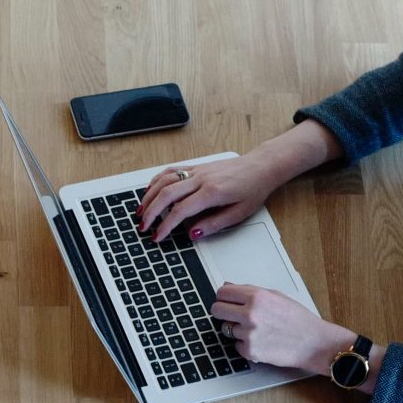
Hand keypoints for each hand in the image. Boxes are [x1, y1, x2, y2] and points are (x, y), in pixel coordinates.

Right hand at [137, 152, 278, 244]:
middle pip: (167, 194)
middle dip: (151, 212)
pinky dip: (157, 180)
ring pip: (165, 180)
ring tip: (141, 211)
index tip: (158, 236)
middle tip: (143, 226)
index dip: (166, 225)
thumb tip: (192, 233)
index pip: (181, 210)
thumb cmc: (253, 188)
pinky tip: (150, 190)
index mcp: (212, 192)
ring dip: (149, 196)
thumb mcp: (239, 213)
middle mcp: (202, 179)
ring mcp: (197, 170)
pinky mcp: (196, 166)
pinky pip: (171, 170)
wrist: (260, 166)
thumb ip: (214, 224)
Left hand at [210, 283, 355, 377]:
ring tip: (258, 330)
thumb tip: (229, 286)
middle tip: (233, 316)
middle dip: (223, 312)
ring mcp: (249, 334)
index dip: (223, 297)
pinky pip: (236, 345)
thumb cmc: (298, 319)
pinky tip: (262, 341)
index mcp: (257, 297)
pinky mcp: (250, 351)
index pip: (222, 293)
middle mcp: (250, 314)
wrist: (313, 343)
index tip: (226, 301)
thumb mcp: (276, 296)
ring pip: (226, 329)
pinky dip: (246, 345)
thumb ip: (250, 291)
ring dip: (238, 330)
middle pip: (216, 310)